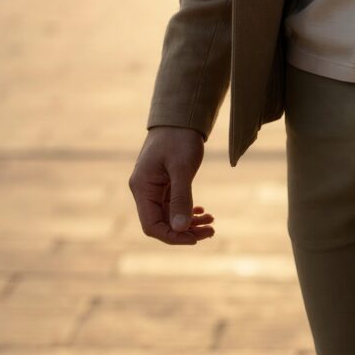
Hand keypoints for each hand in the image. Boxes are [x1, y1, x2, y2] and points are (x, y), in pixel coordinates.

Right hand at [129, 126, 214, 244]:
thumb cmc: (179, 138)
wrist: (181, 115)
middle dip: (186, 231)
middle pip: (162, 222)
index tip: (195, 238)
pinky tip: (202, 210)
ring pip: (169, 215)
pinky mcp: (164, 183)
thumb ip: (180, 198)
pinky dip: (187, 210)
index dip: (173, 237)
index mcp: (142, 187)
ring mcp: (153, 187)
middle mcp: (144, 190)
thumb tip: (181, 229)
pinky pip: (173, 205)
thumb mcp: (182, 167)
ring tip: (211, 222)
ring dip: (189, 222)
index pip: (152, 225)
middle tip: (211, 230)